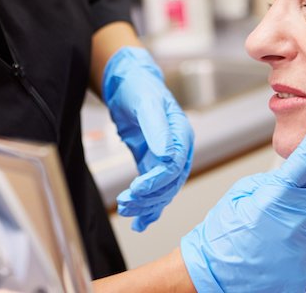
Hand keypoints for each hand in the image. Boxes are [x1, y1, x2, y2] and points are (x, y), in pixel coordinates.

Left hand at [102, 46, 194, 231]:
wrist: (127, 82)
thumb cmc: (139, 88)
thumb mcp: (146, 104)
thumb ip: (157, 128)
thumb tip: (167, 155)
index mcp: (181, 134)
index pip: (174, 167)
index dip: (156, 181)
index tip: (137, 189)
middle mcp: (177, 148)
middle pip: (169, 183)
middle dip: (148, 197)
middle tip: (126, 203)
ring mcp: (166, 157)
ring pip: (162, 190)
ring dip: (145, 204)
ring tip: (125, 210)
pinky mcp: (152, 162)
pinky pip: (154, 189)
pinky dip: (148, 207)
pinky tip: (140, 222)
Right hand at [180, 104, 305, 292]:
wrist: (216, 278)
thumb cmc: (222, 235)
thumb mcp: (241, 194)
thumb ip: (273, 181)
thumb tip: (295, 178)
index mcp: (276, 197)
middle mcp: (297, 221)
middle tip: (283, 196)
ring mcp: (305, 246)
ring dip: (303, 214)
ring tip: (274, 226)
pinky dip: (301, 237)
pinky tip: (278, 244)